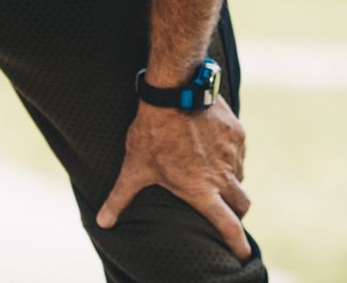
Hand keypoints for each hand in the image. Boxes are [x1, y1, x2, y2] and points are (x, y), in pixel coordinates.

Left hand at [95, 98, 252, 260]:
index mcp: (201, 190)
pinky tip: (214, 146)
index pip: (228, 225)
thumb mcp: (134, 168)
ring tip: (213, 173)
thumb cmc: (152, 133)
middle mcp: (223, 175)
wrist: (174, 92)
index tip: (243, 254)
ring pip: (242, 176)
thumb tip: (103, 221)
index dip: (238, 243)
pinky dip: (231, 155)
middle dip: (237, 211)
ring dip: (232, 181)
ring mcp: (233, 153)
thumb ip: (120, 198)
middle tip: (226, 210)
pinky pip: (239, 151)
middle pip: (242, 204)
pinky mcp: (237, 132)